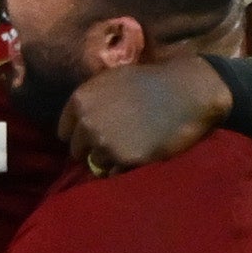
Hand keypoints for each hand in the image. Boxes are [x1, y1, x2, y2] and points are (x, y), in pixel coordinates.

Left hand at [60, 54, 230, 174]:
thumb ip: (91, 101)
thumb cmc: (152, 82)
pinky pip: (115, 172)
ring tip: (131, 146)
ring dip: (110, 159)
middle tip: (117, 141)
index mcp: (80, 100)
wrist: (188, 91)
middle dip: (93, 148)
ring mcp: (104, 142)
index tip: (95, 134)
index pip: (63, 131)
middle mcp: (86, 122)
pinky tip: (141, 152)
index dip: (80, 134)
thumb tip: (78, 124)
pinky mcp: (124, 159)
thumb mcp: (112, 80)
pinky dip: (126, 167)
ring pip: (96, 163)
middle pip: (77, 151)